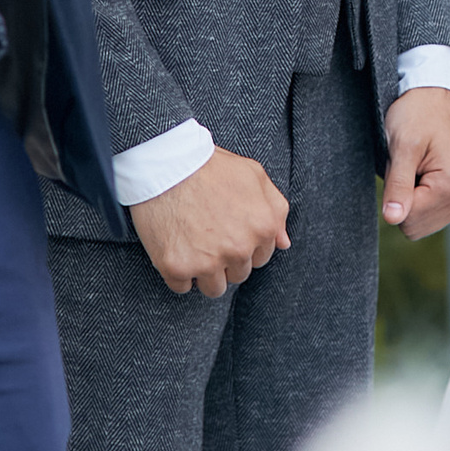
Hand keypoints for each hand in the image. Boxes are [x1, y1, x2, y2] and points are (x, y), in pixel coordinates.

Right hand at [130, 147, 289, 298]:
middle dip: (225, 259)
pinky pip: (181, 287)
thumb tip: (283, 243)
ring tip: (191, 244)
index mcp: (262, 228)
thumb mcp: (253, 175)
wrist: (165, 162)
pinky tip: (174, 248)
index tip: (226, 231)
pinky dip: (177, 273)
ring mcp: (208, 261)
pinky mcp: (177, 267)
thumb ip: (275, 209)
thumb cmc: (209, 166)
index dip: (242, 245)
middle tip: (207, 234)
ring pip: (213, 288)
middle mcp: (239, 249)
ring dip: (204, 272)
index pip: (259, 258)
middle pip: (237, 275)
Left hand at [381, 85, 449, 239]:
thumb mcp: (402, 147)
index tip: (403, 166)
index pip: (408, 220)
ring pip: (420, 224)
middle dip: (403, 198)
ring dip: (410, 198)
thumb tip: (393, 218)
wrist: (432, 98)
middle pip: (414, 226)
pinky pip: (428, 215)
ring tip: (416, 167)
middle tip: (408, 166)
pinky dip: (419, 198)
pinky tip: (423, 173)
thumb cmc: (417, 115)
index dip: (395, 195)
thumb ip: (397, 186)